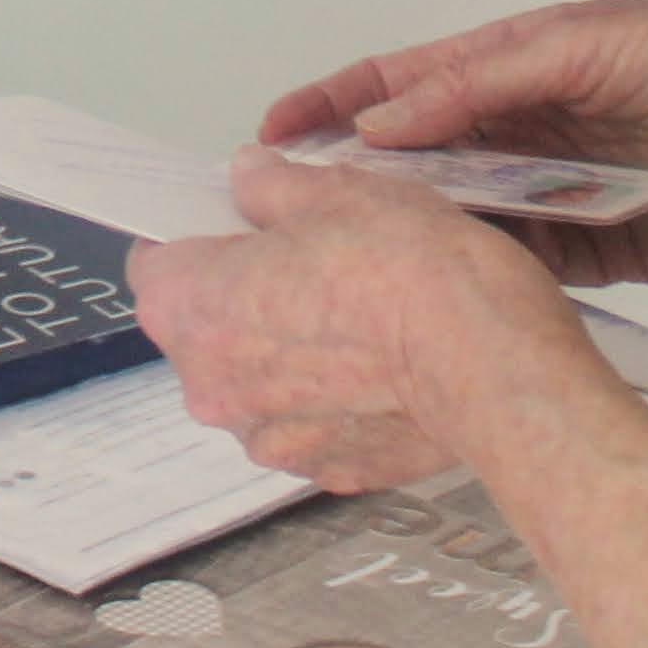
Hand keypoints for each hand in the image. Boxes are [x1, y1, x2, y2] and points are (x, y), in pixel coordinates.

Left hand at [132, 145, 582, 490]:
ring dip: (290, 351)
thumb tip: (251, 178)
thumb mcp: (333, 190)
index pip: (157, 262)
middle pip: (205, 326)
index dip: (196, 236)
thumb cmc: (408, 272)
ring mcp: (269, 438)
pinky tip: (381, 364)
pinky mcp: (327, 470)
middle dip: (246, 294)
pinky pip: (312, 423)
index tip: (235, 223)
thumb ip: (271, 186)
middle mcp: (212, 386)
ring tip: (356, 313)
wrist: (490, 361)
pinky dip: (334, 398)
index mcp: (190, 308)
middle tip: (310, 259)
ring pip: (259, 380)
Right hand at [259, 0, 647, 287]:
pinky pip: (540, 269)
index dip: (331, 107)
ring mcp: (560, 192)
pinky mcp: (606, 247)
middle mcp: (522, 133)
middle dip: (368, 189)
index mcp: (503, 69)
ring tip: (391, 261)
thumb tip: (380, 122)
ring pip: (474, 225)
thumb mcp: (569, 45)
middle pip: (425, 167)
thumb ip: (473, 85)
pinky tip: (484, 287)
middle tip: (310, 221)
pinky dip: (514, 280)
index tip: (271, 135)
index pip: (397, 87)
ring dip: (440, 239)